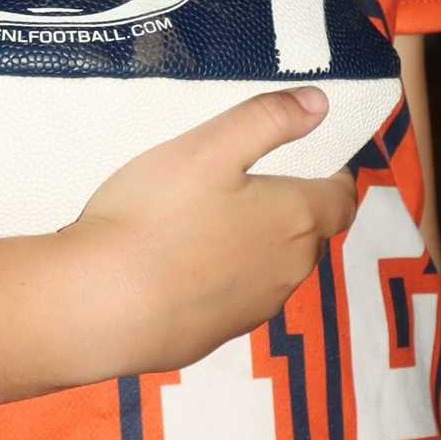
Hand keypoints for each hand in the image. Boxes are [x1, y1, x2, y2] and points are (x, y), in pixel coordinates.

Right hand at [65, 88, 354, 382]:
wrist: (98, 306)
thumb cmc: (155, 218)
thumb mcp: (209, 147)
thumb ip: (268, 119)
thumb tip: (319, 104)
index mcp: (297, 221)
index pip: (342, 197)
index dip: (332, 174)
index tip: (310, 156)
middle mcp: (289, 272)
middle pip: (310, 234)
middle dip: (293, 206)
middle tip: (252, 180)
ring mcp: (254, 310)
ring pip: (273, 268)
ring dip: (257, 244)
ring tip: (211, 219)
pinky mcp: (218, 335)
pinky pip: (236, 298)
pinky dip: (224, 277)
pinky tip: (181, 264)